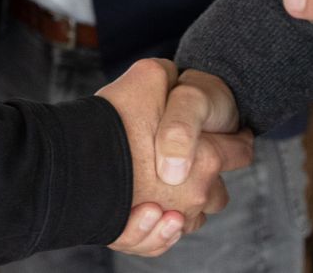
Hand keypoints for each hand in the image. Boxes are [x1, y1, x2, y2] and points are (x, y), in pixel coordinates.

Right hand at [97, 59, 254, 256]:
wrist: (71, 165)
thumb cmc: (113, 122)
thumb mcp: (147, 77)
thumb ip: (168, 74)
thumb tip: (172, 74)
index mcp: (206, 159)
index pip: (241, 151)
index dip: (238, 139)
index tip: (232, 135)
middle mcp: (196, 195)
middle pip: (218, 192)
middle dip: (208, 177)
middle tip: (187, 162)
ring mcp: (171, 220)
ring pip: (191, 217)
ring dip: (182, 204)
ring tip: (160, 186)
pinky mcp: (144, 238)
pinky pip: (163, 238)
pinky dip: (158, 227)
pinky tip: (146, 210)